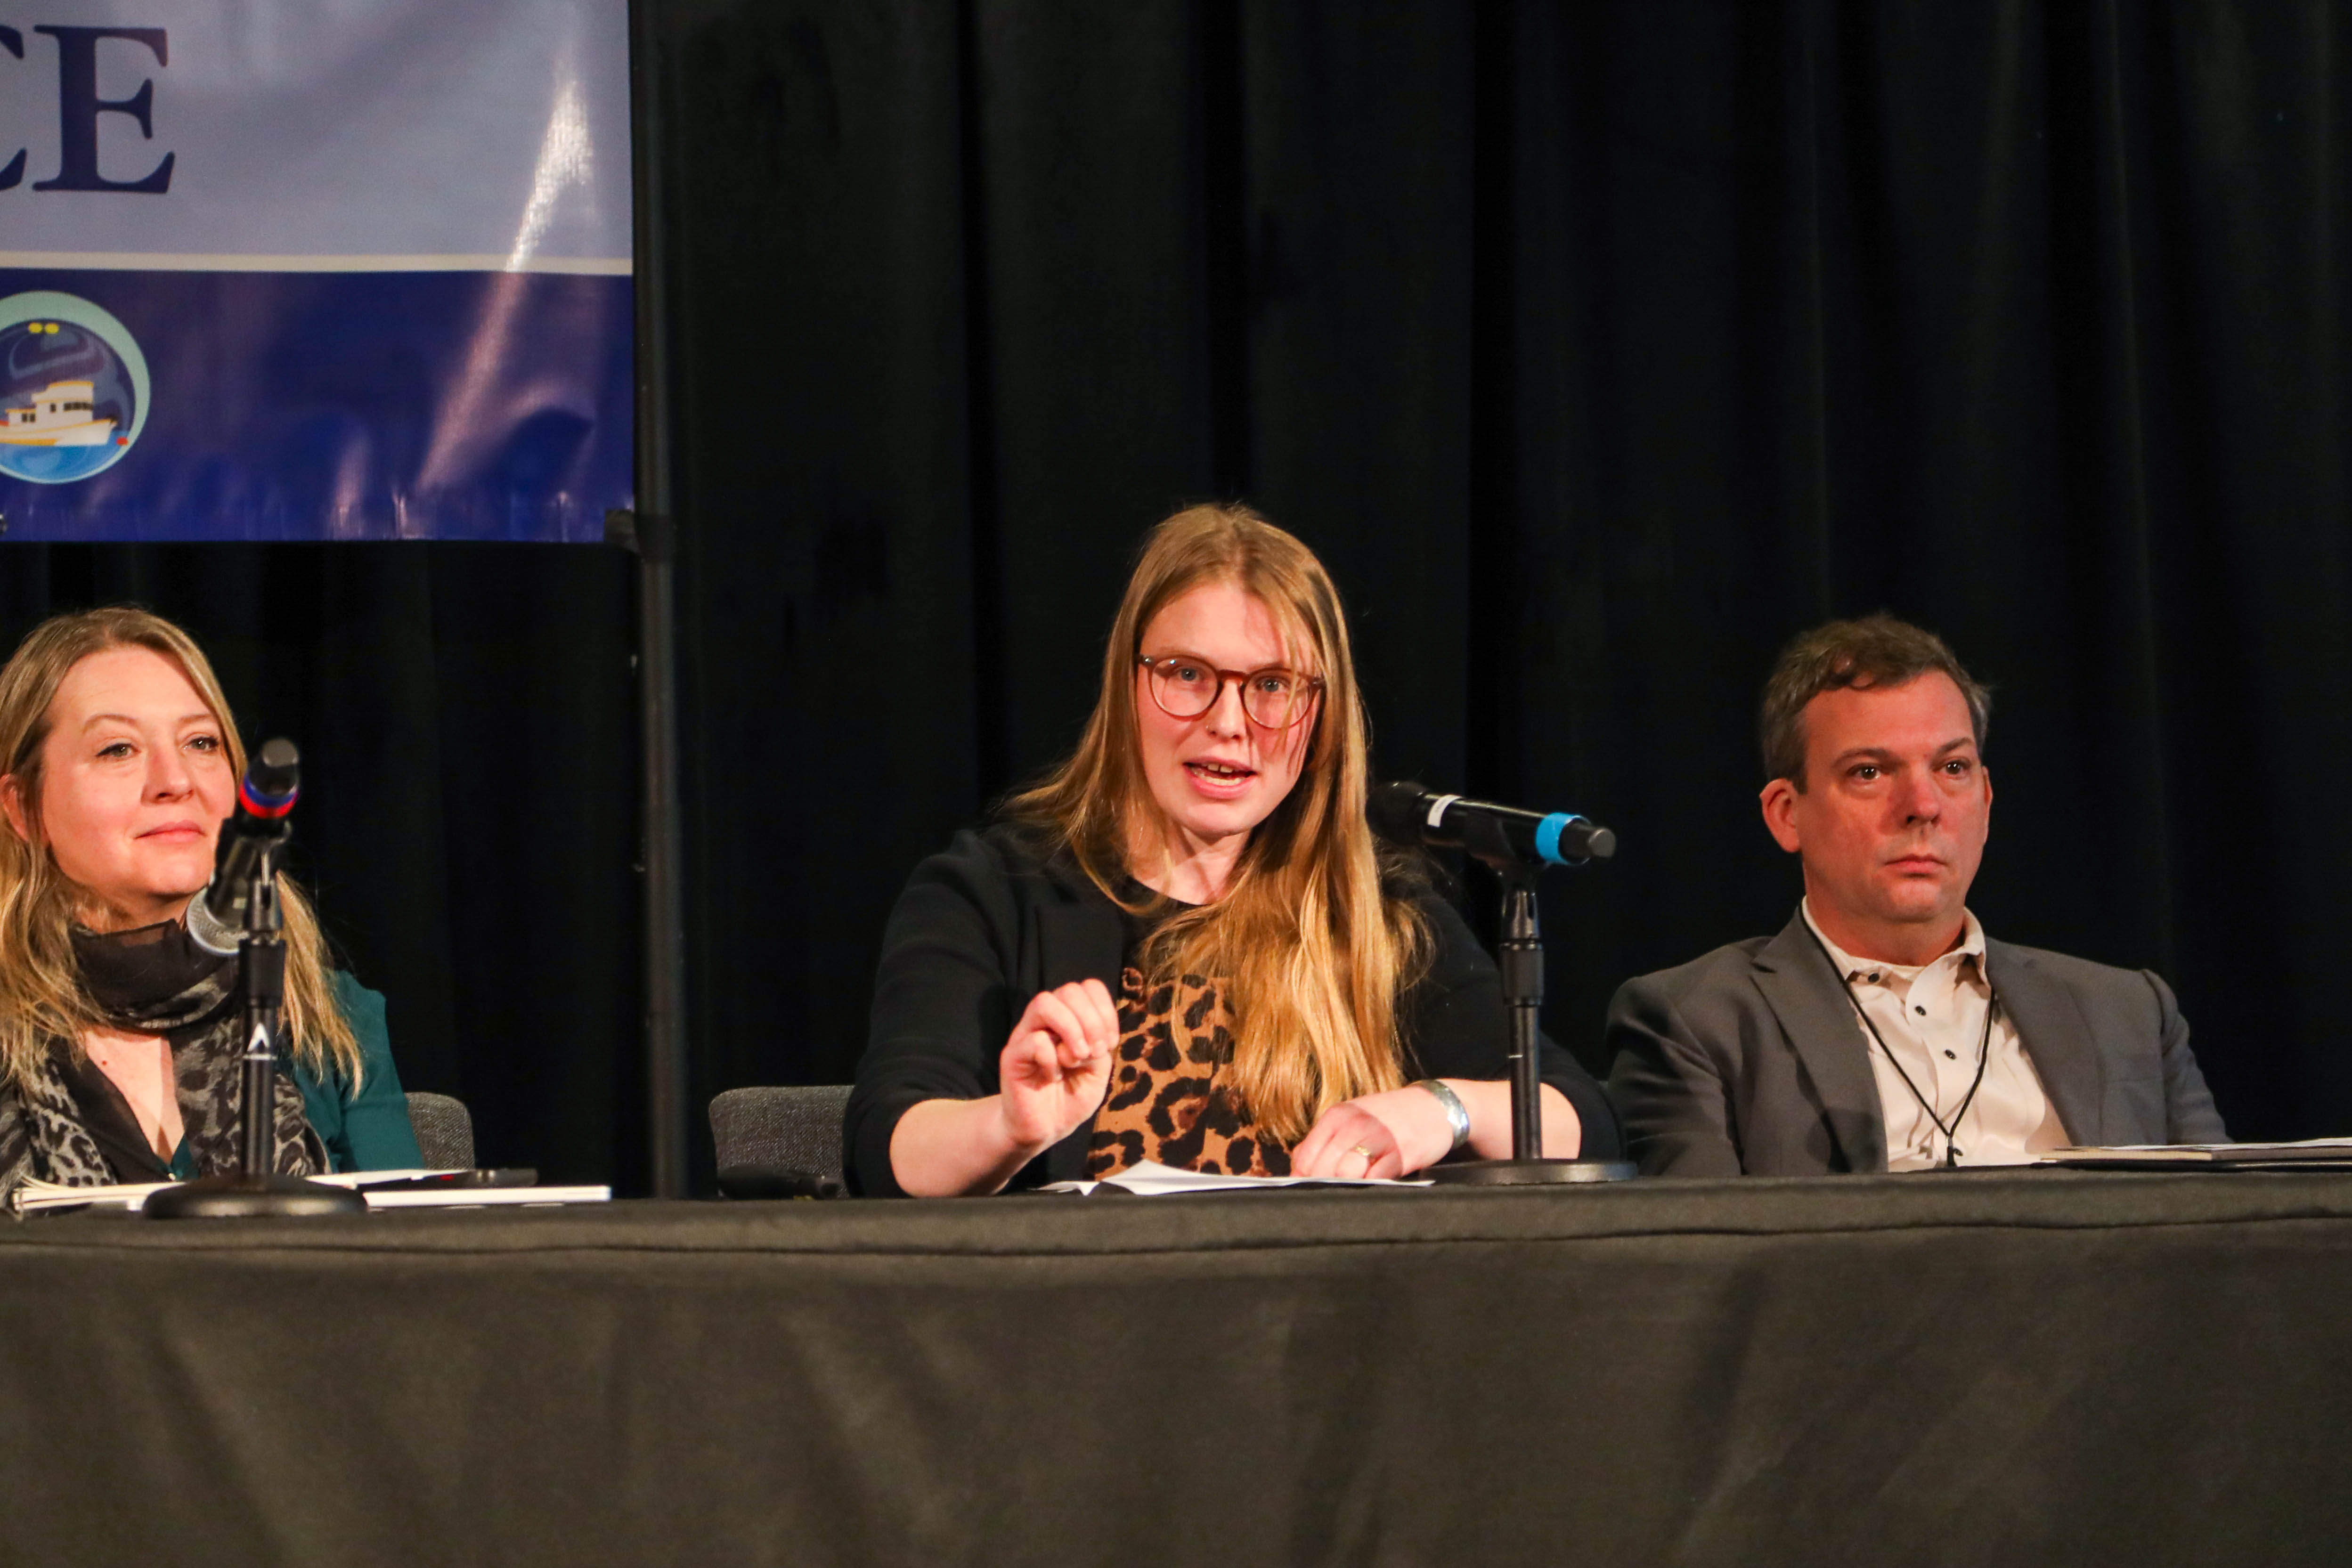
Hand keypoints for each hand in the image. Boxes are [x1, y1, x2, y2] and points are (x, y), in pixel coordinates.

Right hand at [996, 979, 1118, 1153]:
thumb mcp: (1098, 1071)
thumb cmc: (1072, 1096)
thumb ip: (1100, 1046)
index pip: (1088, 987)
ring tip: (1076, 1058)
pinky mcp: (1013, 1055)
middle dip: (1091, 1021)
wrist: (1046, 1128)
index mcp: (1070, 1018)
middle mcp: (1046, 1020)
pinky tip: (1052, 1076)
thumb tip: (1091, 1036)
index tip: (1109, 1043)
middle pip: (1069, 990)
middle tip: (1093, 1053)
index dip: (1105, 1011)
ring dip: (1071, 1029)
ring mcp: (1027, 1034)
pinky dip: (1051, 1058)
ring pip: (1045, 1002)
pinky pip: (1034, 1040)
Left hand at [1291, 1083, 1456, 1178]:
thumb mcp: (1353, 1119)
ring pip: (1347, 1174)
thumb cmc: (1389, 1118)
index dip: (1303, 1178)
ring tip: (1352, 1191)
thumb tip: (1299, 1169)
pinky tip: (1373, 1187)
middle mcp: (1354, 1124)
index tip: (1308, 1191)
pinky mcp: (1401, 1153)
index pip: (1306, 1156)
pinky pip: (1377, 1179)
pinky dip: (1371, 1187)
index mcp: (1337, 1115)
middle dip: (1325, 1186)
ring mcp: (1378, 1138)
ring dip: (1347, 1187)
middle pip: (1323, 1168)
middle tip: (1330, 1197)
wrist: (1435, 1106)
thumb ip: (1327, 1141)